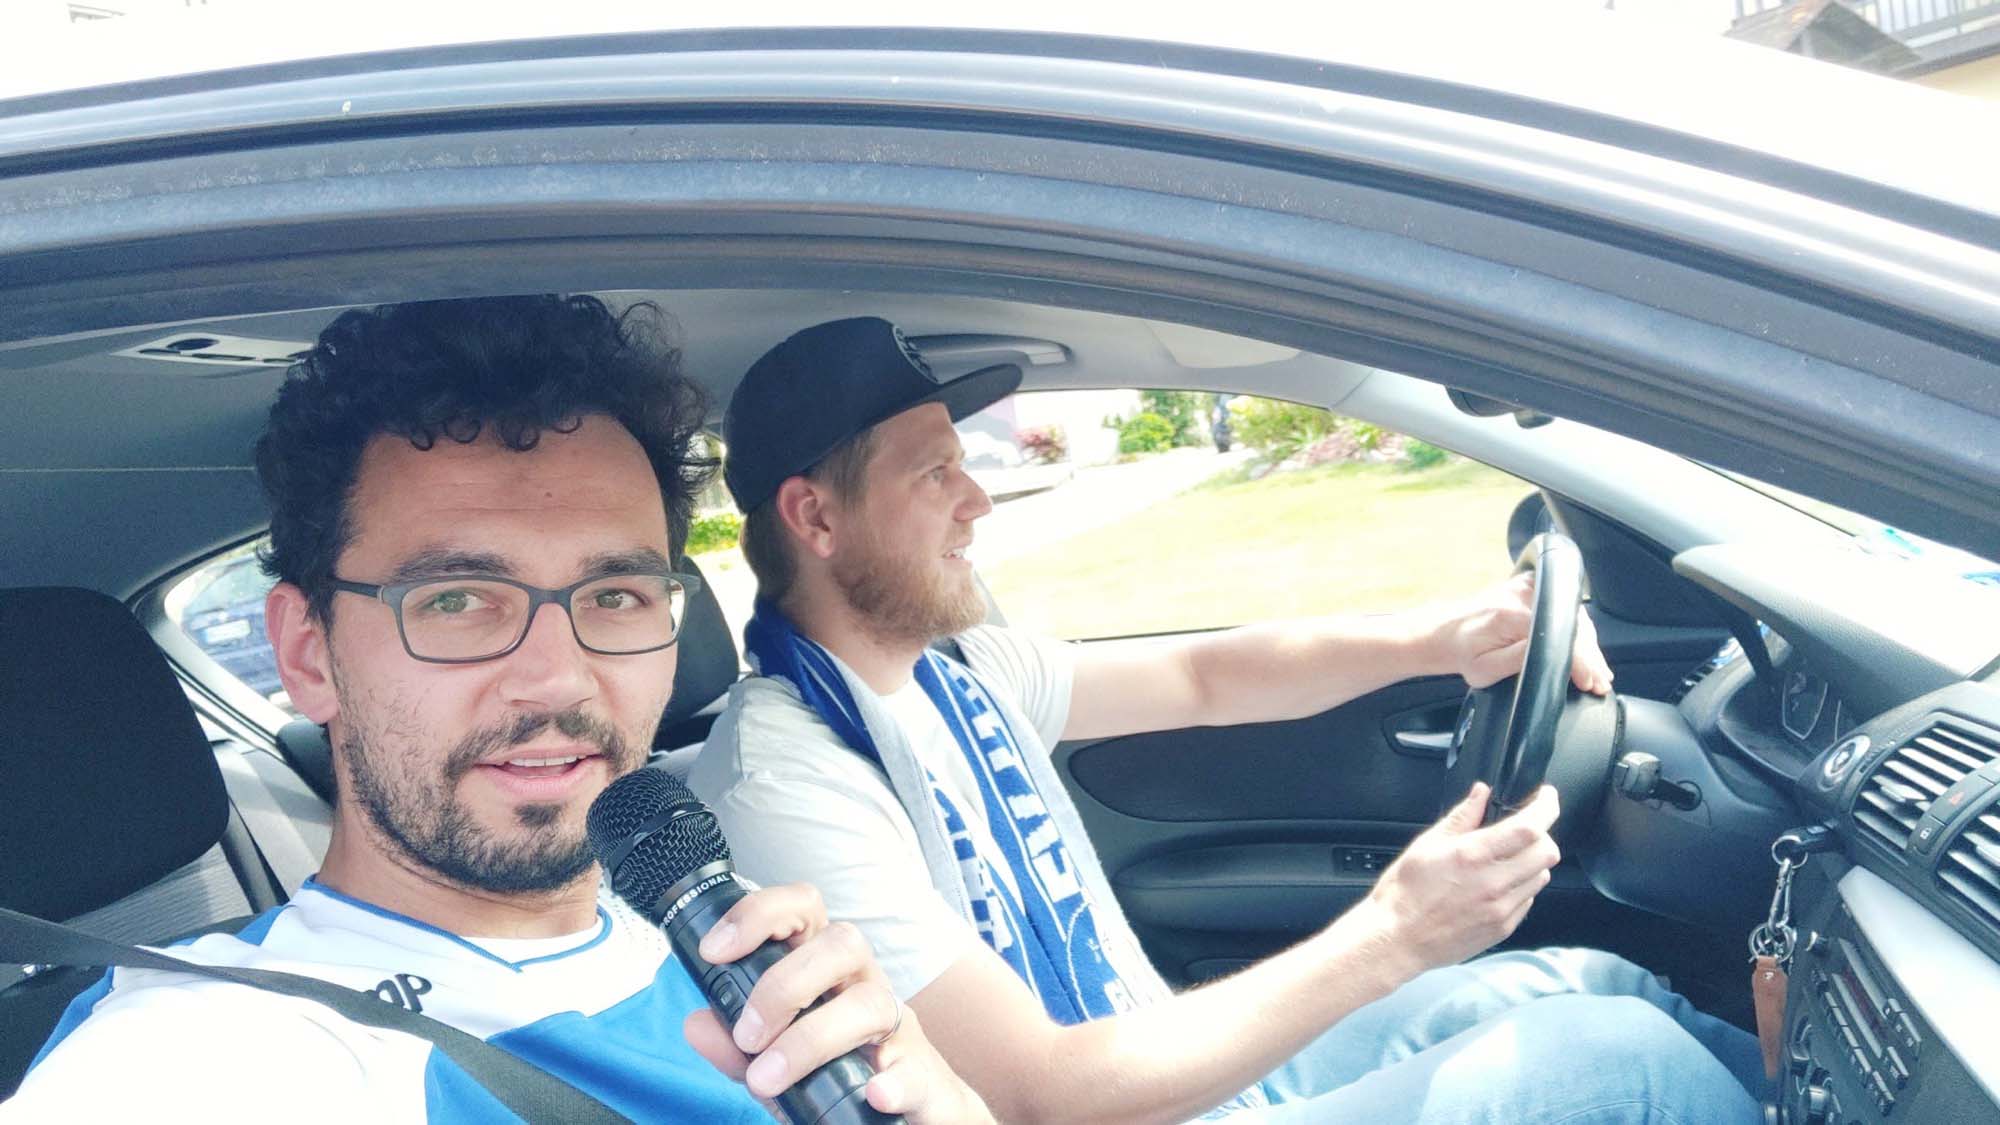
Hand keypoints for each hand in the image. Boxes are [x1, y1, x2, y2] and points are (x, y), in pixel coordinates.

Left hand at [682, 883, 993, 1123]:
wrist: (911, 1119)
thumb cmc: (840, 1077)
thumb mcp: (776, 1062)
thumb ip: (735, 1049)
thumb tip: (697, 1025)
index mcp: (827, 971)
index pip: (803, 910)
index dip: (759, 914)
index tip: (715, 951)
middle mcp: (864, 986)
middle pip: (843, 943)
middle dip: (784, 985)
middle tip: (747, 1037)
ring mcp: (898, 1030)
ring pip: (872, 1001)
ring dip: (814, 1037)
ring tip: (768, 1078)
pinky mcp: (925, 1080)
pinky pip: (917, 1070)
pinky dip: (895, 1081)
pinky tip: (874, 1093)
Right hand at [1354, 783, 1560, 973]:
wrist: (1398, 941)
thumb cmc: (1405, 894)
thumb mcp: (1426, 846)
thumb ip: (1461, 818)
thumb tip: (1481, 794)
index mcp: (1472, 856)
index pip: (1529, 827)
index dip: (1546, 806)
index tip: (1545, 797)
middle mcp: (1493, 883)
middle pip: (1547, 852)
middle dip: (1542, 834)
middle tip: (1525, 830)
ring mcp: (1502, 908)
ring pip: (1542, 876)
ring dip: (1532, 861)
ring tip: (1507, 859)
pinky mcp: (1503, 928)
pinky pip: (1529, 900)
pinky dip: (1522, 886)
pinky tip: (1498, 885)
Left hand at [1426, 573, 1611, 693]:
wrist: (1445, 632)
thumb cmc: (1462, 653)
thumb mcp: (1485, 669)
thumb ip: (1519, 660)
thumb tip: (1552, 655)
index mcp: (1510, 614)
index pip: (1560, 635)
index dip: (1581, 660)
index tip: (1589, 680)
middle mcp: (1521, 594)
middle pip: (1572, 625)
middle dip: (1590, 657)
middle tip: (1598, 682)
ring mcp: (1527, 587)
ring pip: (1572, 616)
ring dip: (1587, 645)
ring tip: (1596, 673)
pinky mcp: (1530, 587)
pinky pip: (1563, 608)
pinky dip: (1575, 631)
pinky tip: (1585, 652)